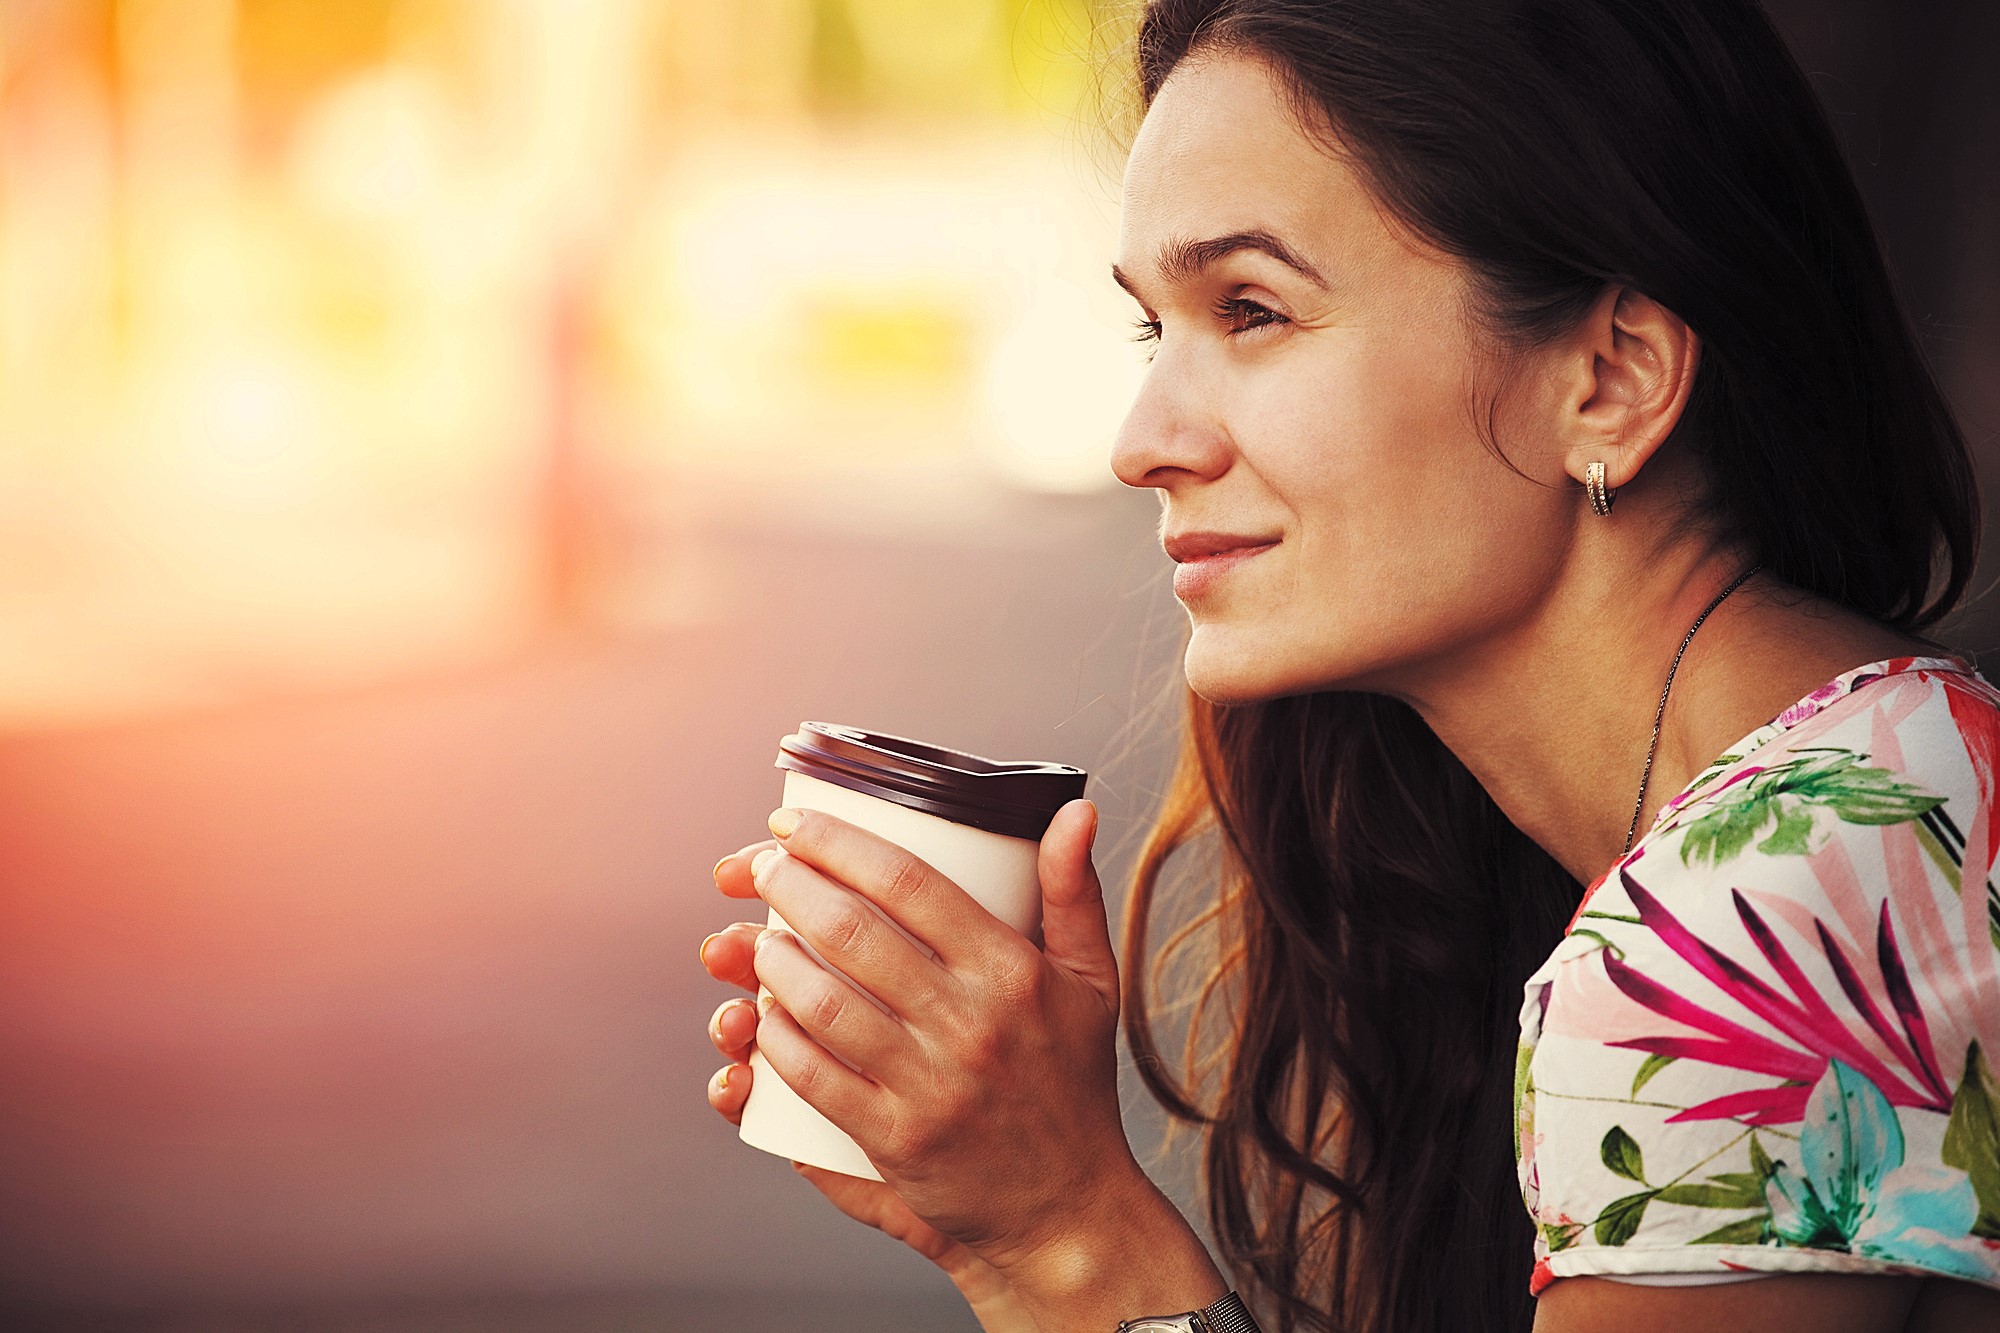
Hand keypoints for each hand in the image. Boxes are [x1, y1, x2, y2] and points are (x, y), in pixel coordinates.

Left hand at [701, 844, 1037, 1330]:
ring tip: (754, 937)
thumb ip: (1074, 892)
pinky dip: (776, 1040)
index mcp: (1013, 971)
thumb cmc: (1072, 1084)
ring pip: (823, 1003)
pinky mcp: (897, 1140)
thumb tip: (1074, 807)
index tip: (794, 824)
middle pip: (852, 932)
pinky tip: (761, 1014)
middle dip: (789, 886)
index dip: (837, 843)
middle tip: (761, 868)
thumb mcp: (1093, 982)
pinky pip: (815, 1078)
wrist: (1067, 1209)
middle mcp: (971, 1023)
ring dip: (770, 960)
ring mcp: (930, 1084)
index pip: (909, 881)